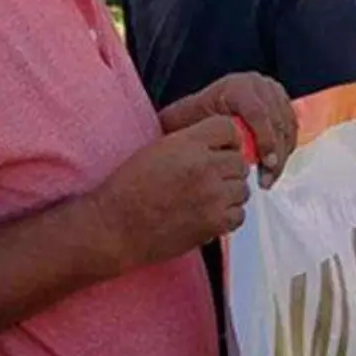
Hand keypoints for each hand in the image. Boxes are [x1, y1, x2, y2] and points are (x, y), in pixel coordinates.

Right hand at [93, 116, 250, 271]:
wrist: (114, 226)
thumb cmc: (127, 190)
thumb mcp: (156, 150)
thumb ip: (188, 143)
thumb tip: (216, 145)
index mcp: (187, 143)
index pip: (229, 129)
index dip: (226, 141)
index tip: (219, 152)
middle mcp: (203, 165)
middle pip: (240, 162)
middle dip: (228, 171)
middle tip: (209, 181)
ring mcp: (212, 195)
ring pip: (242, 189)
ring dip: (229, 195)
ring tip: (206, 200)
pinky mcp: (213, 222)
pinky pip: (238, 215)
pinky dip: (227, 217)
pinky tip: (207, 216)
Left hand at [158, 73, 297, 188]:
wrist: (207, 105)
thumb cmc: (195, 116)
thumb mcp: (187, 121)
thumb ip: (193, 133)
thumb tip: (197, 149)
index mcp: (236, 86)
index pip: (257, 113)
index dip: (264, 139)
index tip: (264, 163)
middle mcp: (257, 84)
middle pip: (276, 122)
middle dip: (275, 154)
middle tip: (267, 178)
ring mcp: (272, 91)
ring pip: (287, 126)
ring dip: (282, 155)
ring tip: (269, 176)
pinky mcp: (282, 101)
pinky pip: (292, 127)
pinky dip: (286, 148)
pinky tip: (274, 164)